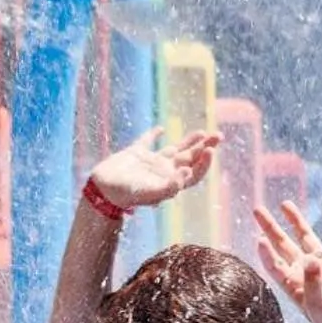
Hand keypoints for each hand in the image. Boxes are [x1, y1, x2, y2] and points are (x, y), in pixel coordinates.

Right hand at [88, 128, 218, 210]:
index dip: (205, 162)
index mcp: (170, 182)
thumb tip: (187, 172)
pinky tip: (161, 129)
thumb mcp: (150, 192)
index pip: (194, 173)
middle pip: (190, 159)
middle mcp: (163, 172)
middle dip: (205, 147)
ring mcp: (150, 163)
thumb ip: (170, 186)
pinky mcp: (135, 154)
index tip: (211, 149)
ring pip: (174, 150)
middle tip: (219, 135)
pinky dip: (153, 135)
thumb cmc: (127, 194)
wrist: (102, 190)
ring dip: (189, 142)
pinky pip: (147, 142)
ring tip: (203, 132)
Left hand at [254, 202, 321, 322]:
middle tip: (257, 210)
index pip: (275, 264)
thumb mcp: (319, 307)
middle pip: (283, 244)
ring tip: (284, 204)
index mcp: (294, 283)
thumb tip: (312, 260)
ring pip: (307, 236)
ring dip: (296, 220)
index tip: (259, 239)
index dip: (266, 253)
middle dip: (270, 227)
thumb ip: (314, 284)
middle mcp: (305, 269)